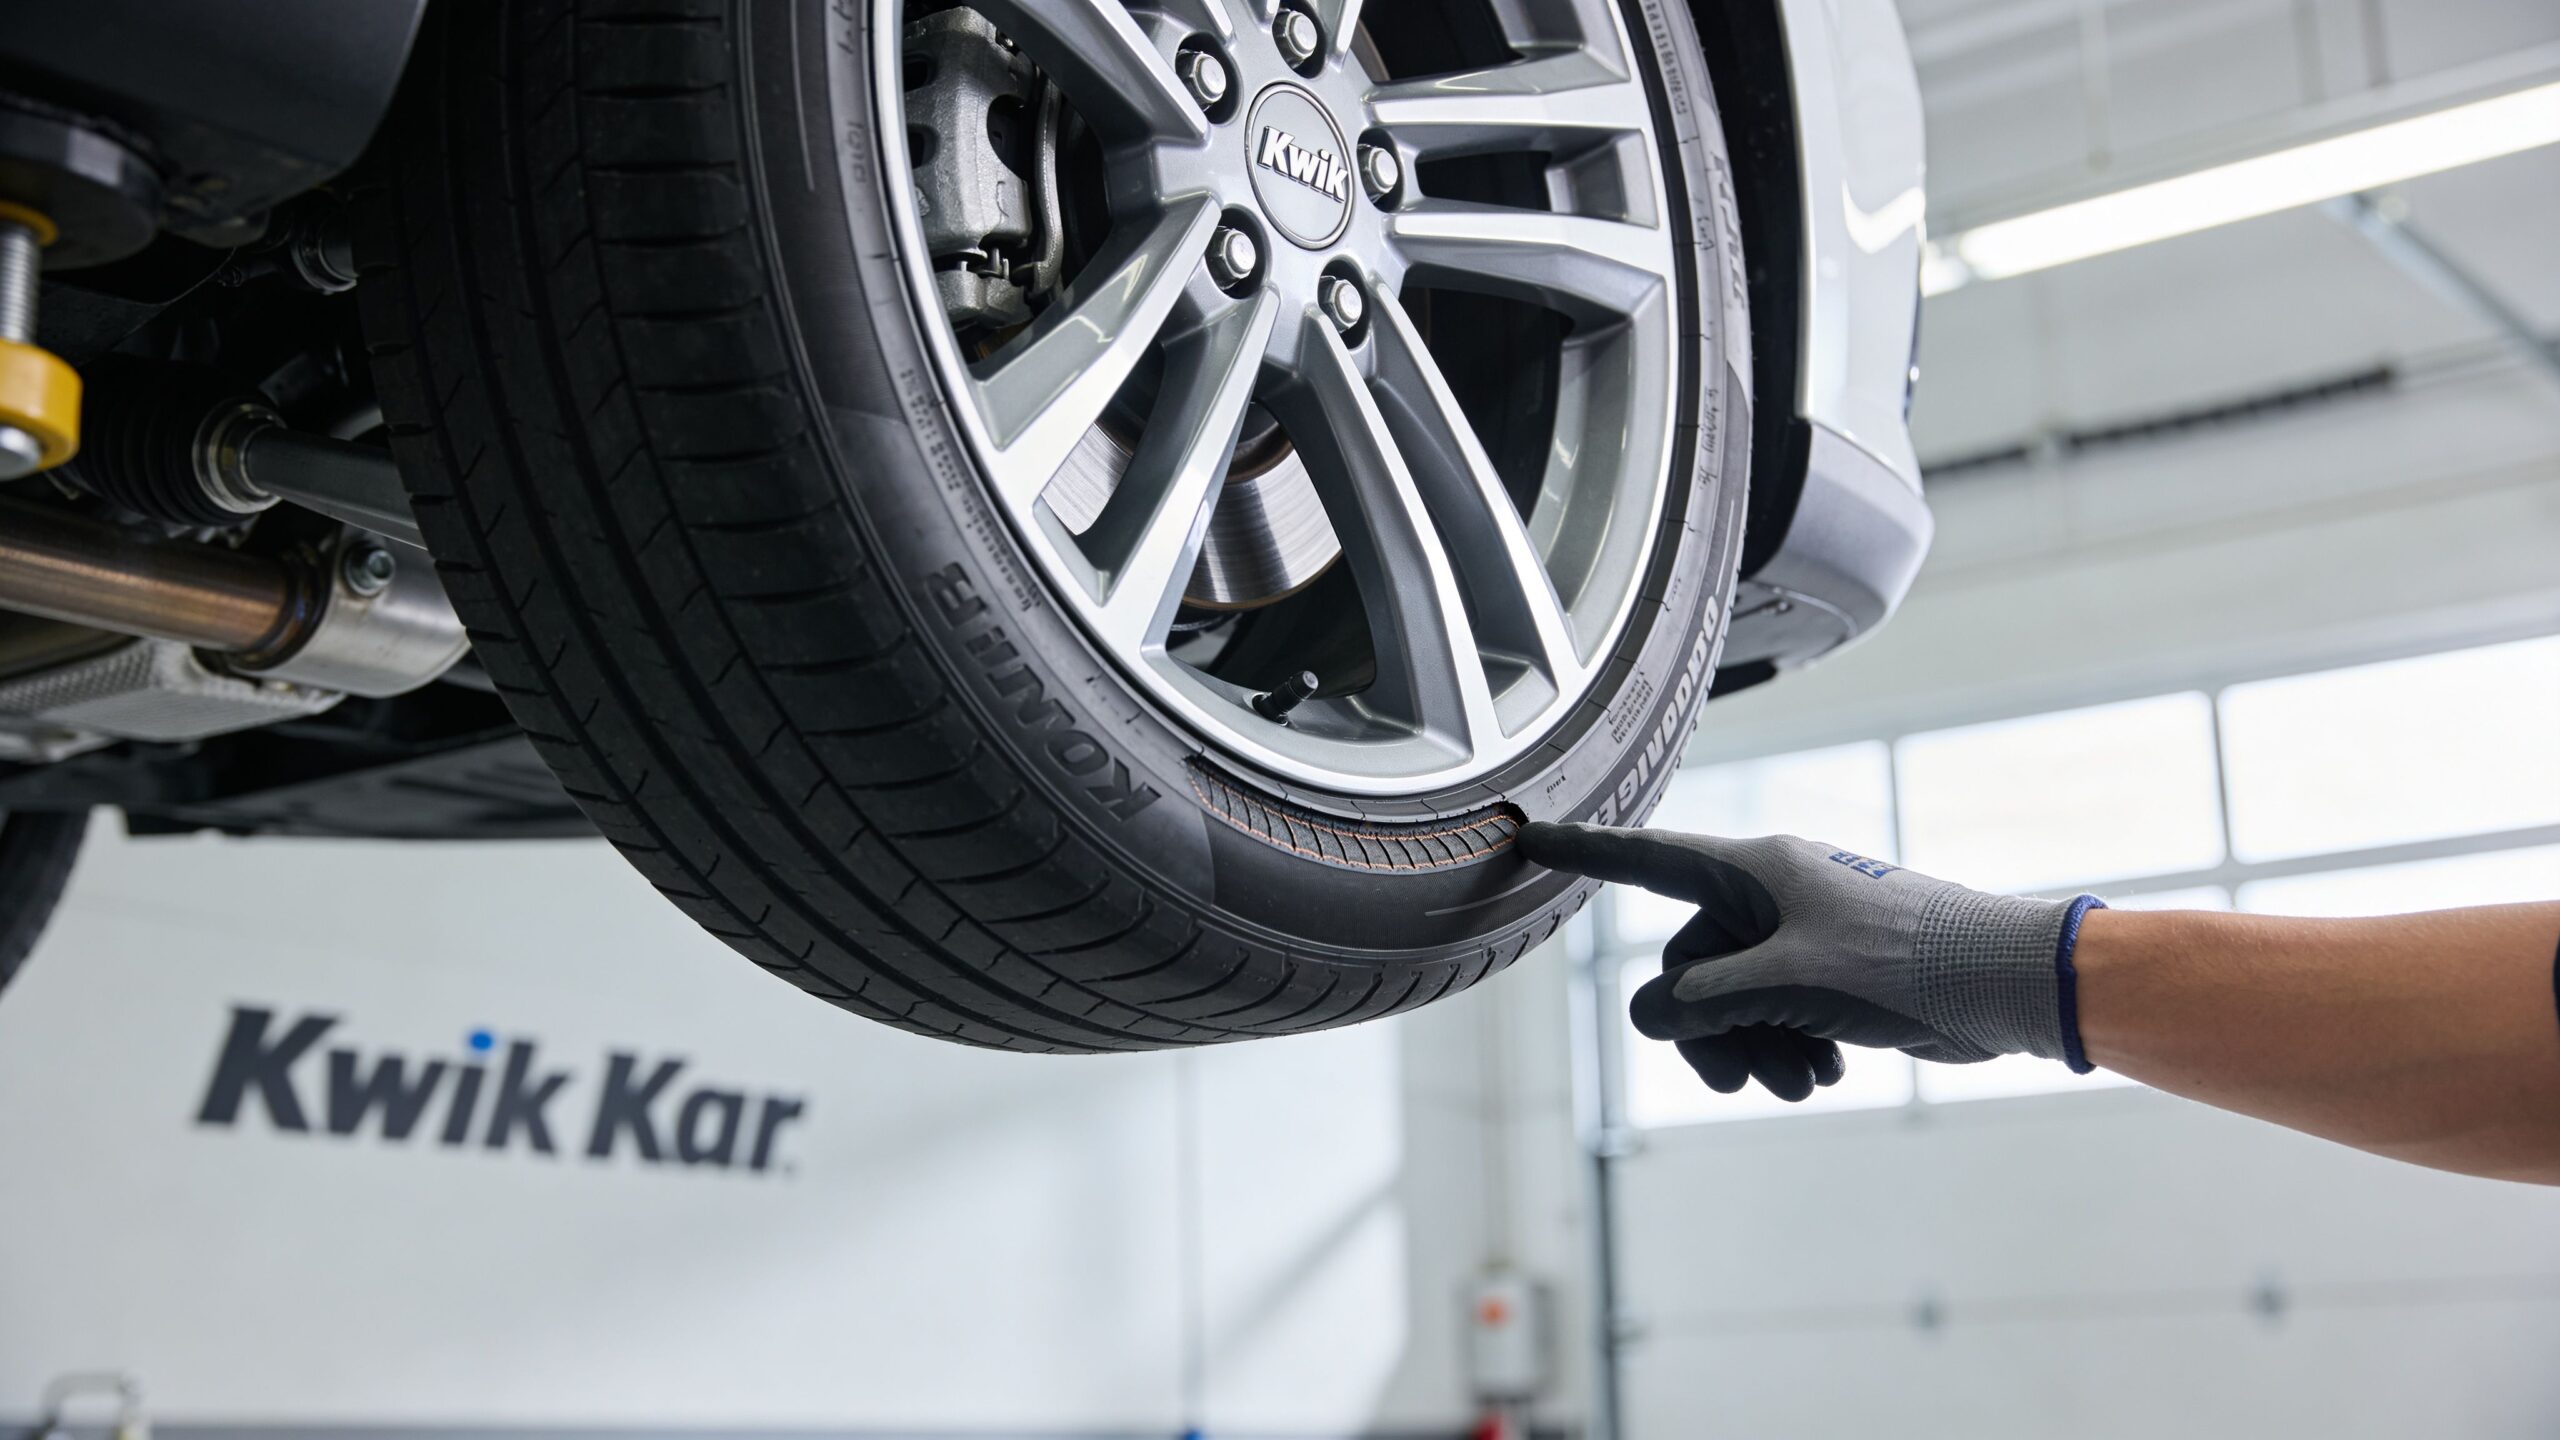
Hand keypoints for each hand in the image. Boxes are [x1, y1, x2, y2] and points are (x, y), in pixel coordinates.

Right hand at [1519, 823, 2102, 1101]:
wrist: (2004, 985)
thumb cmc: (1904, 963)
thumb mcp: (1788, 984)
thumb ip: (1705, 998)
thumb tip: (1652, 1014)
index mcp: (1755, 871)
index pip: (1647, 858)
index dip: (1583, 852)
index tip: (1526, 837)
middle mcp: (1772, 894)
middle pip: (1691, 963)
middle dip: (1711, 1028)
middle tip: (1739, 1076)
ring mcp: (1803, 932)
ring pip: (1734, 997)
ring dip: (1754, 1048)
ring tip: (1801, 1082)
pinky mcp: (1834, 971)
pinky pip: (1776, 1011)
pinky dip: (1789, 1046)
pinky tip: (1827, 1072)